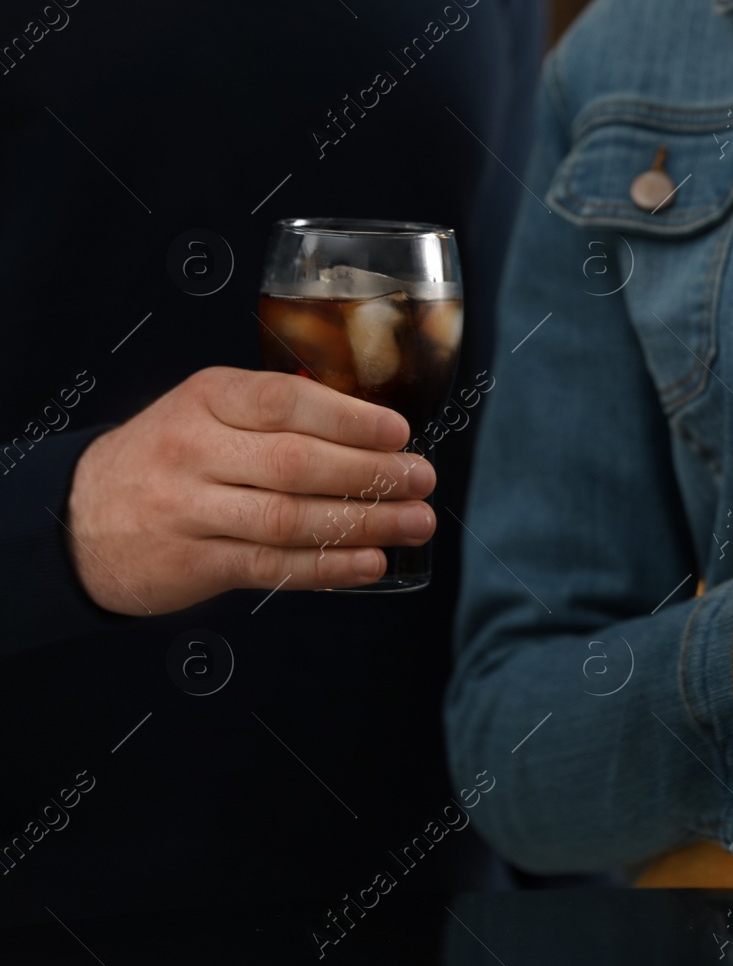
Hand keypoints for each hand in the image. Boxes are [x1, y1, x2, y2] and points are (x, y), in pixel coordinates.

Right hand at [65, 367, 436, 614]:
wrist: (77, 517)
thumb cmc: (171, 456)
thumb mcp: (209, 412)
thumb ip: (277, 415)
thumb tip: (379, 432)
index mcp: (208, 398)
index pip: (286, 401)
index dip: (350, 419)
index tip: (400, 433)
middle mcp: (194, 450)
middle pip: (295, 463)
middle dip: (370, 474)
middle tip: (422, 480)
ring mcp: (188, 509)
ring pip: (289, 518)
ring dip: (362, 524)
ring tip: (413, 523)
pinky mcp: (192, 562)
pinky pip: (271, 566)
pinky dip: (328, 567)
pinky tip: (371, 563)